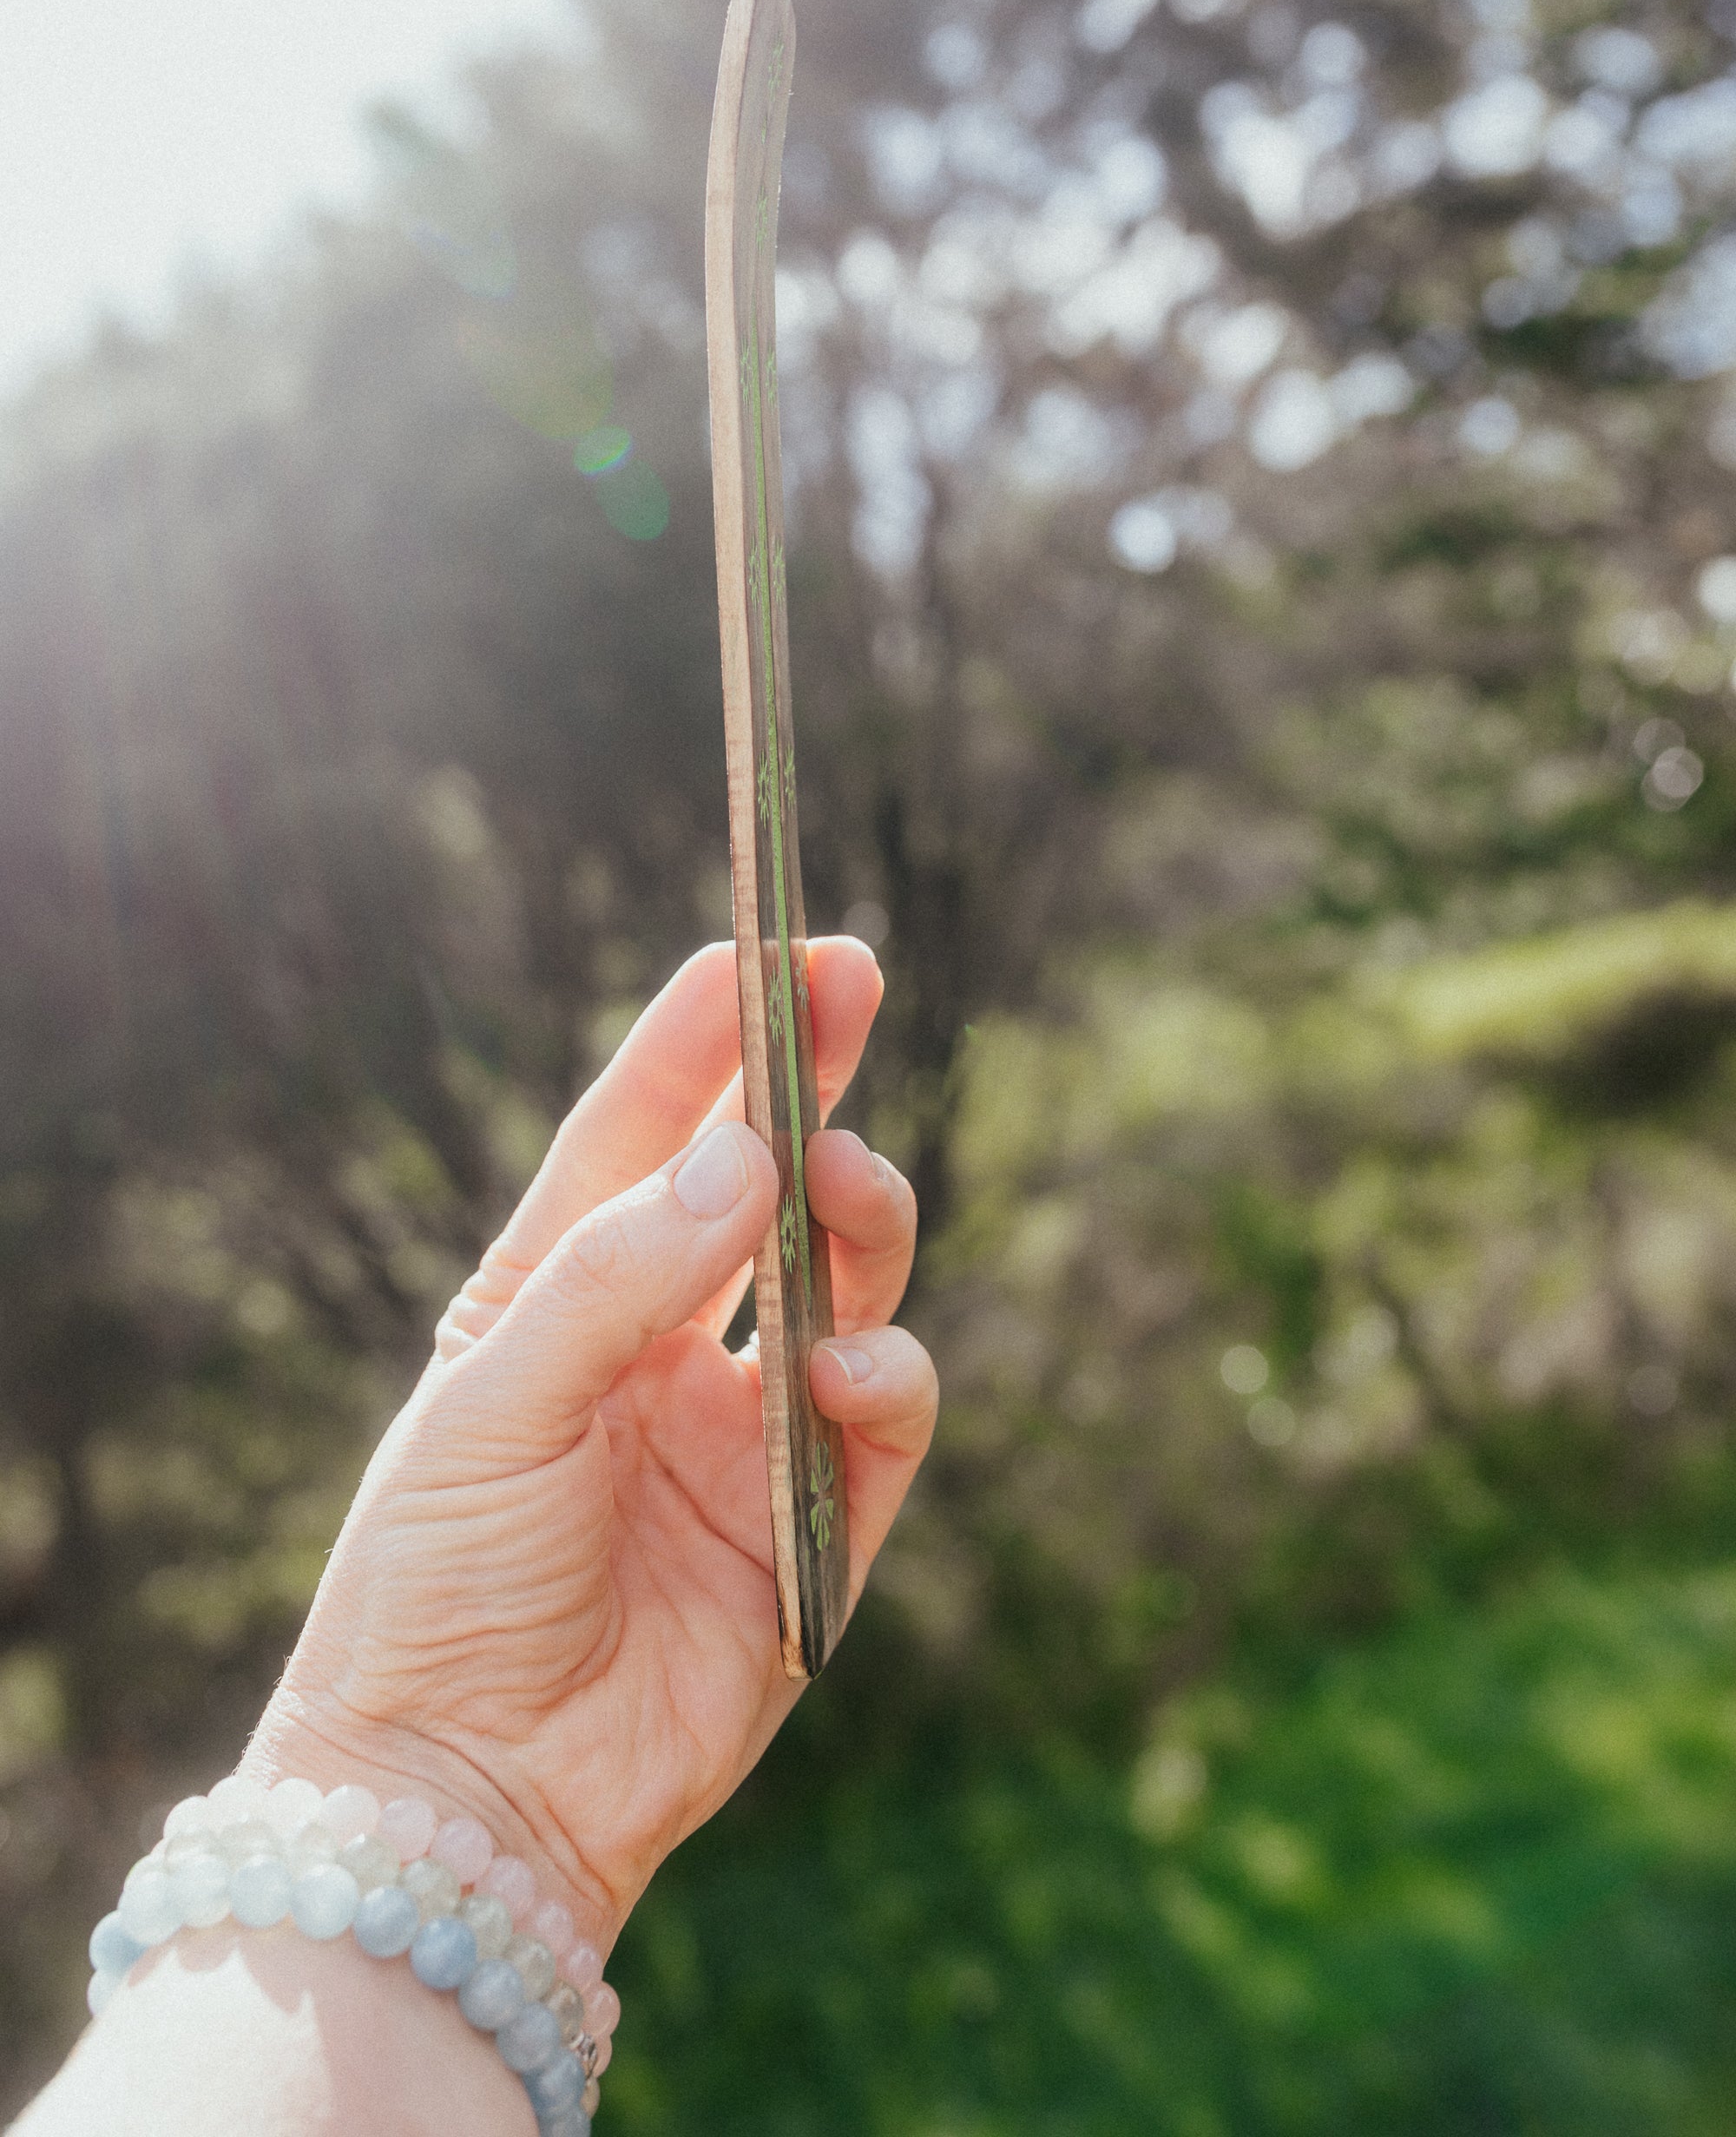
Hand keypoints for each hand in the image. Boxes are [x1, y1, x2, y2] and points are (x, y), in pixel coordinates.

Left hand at [243, 938, 934, 1955]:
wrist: (463, 1796)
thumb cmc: (439, 1585)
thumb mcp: (495, 1405)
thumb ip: (622, 1276)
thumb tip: (746, 1154)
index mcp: (563, 1296)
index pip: (642, 1133)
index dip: (707, 1035)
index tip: (771, 941)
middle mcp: (665, 1348)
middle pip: (765, 1186)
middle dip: (811, 1082)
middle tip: (849, 986)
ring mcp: (747, 1437)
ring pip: (844, 1285)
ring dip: (858, 1218)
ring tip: (843, 1184)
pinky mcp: (817, 1534)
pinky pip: (883, 1423)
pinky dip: (886, 1381)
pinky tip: (848, 1373)